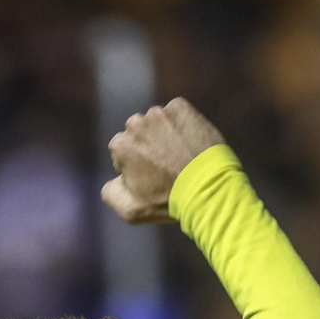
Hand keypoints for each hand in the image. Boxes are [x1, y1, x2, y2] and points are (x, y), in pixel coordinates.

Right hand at [101, 98, 225, 224]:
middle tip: (167, 165)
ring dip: (164, 134)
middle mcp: (135, 124)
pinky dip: (181, 125)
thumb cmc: (168, 201)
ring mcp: (159, 113)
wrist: (208, 187)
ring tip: (181, 155)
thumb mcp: (131, 210)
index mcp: (120, 145)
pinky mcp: (181, 108)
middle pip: (138, 133)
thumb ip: (111, 193)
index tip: (152, 176)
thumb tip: (114, 180)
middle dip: (148, 145)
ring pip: (157, 122)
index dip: (136, 165)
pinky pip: (176, 114)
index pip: (122, 151)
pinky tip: (190, 143)